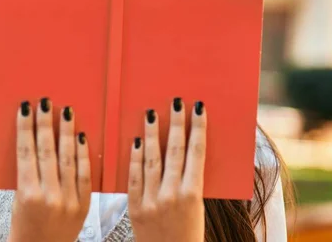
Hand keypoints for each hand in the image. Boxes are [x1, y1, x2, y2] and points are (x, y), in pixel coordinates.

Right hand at [8, 98, 90, 241]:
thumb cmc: (24, 226)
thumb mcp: (18, 200)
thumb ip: (27, 174)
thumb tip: (32, 140)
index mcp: (28, 195)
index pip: (26, 153)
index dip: (25, 128)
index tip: (25, 108)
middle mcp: (50, 196)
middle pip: (47, 151)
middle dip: (45, 124)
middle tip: (45, 102)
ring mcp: (69, 201)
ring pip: (68, 159)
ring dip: (67, 132)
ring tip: (66, 111)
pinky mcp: (84, 205)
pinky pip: (85, 174)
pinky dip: (84, 154)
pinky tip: (81, 136)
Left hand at [128, 98, 206, 241]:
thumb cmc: (188, 234)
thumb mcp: (197, 208)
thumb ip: (190, 181)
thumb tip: (187, 150)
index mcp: (193, 195)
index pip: (197, 153)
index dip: (197, 128)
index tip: (198, 108)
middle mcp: (172, 195)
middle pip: (175, 151)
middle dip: (176, 124)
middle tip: (176, 103)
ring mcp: (151, 201)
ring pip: (151, 160)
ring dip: (151, 134)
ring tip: (151, 113)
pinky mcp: (134, 208)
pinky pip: (133, 177)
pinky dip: (134, 158)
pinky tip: (135, 141)